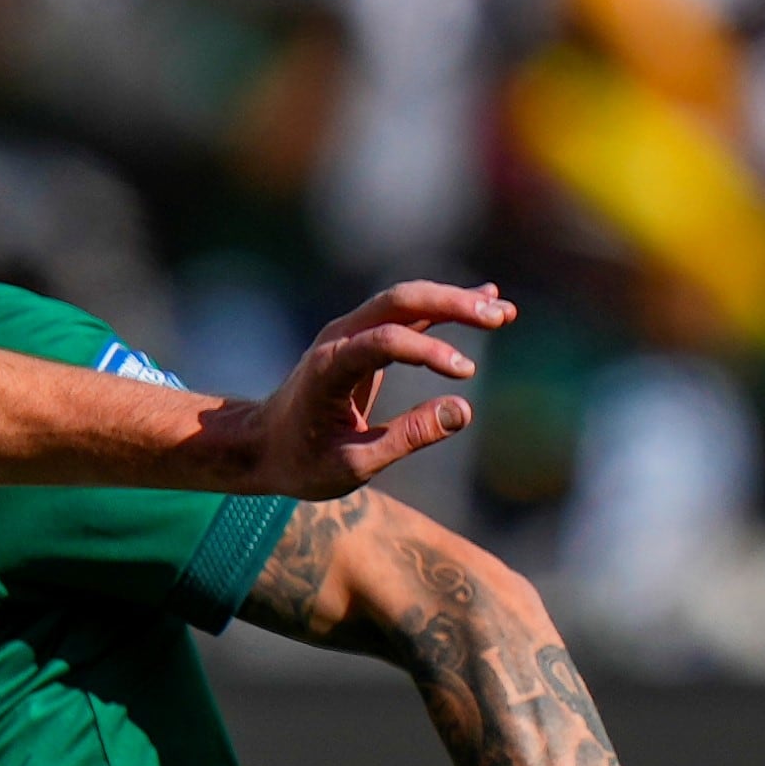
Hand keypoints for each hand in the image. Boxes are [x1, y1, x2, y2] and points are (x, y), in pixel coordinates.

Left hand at [230, 283, 512, 499]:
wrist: (261, 446)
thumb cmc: (301, 461)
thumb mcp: (353, 464)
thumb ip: (406, 438)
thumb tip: (463, 411)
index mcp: (329, 367)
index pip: (386, 340)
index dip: (430, 351)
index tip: (466, 374)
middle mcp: (338, 339)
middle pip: (401, 301)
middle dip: (452, 304)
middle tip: (500, 315)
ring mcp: (349, 333)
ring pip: (407, 301)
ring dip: (455, 302)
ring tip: (503, 312)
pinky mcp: (362, 339)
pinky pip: (406, 314)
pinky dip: (443, 308)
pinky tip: (482, 303)